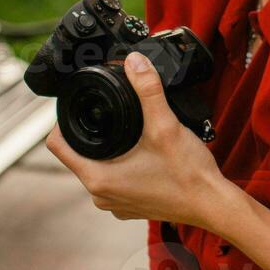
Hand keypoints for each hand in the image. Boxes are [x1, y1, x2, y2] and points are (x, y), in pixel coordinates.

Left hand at [45, 51, 225, 229]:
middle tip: (106, 110)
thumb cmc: (188, 174)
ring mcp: (115, 204)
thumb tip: (134, 62)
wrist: (212, 204)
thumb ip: (148, 91)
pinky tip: (140, 153)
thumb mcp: (165, 125)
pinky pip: (114, 181)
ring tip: (124, 129)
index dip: (60, 121)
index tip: (75, 105)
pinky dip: (121, 165)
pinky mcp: (130, 206)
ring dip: (106, 149)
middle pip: (77, 155)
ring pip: (97, 168)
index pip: (57, 146)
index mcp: (98, 178)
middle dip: (90, 132)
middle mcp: (101, 196)